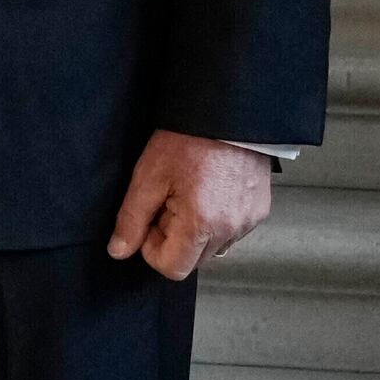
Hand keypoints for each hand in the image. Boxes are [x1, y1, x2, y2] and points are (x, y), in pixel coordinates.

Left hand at [109, 131, 274, 280]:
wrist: (227, 111)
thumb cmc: (189, 138)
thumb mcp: (149, 176)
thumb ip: (132, 219)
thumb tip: (119, 250)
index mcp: (202, 224)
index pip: (173, 268)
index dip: (153, 249)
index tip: (151, 220)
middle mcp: (231, 229)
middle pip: (194, 260)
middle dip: (175, 238)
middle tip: (170, 201)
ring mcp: (249, 220)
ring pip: (214, 247)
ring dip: (197, 231)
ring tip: (191, 193)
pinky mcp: (260, 209)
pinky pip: (232, 231)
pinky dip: (217, 221)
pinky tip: (210, 191)